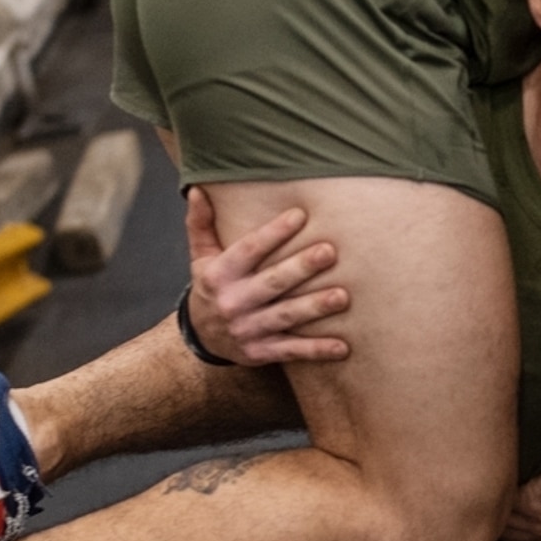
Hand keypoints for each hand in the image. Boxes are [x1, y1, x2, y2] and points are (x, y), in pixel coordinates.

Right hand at [183, 190, 349, 364]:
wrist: (200, 338)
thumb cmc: (211, 286)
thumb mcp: (201, 256)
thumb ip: (201, 223)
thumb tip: (198, 188)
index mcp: (219, 274)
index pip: (249, 250)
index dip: (273, 233)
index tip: (300, 215)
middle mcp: (233, 302)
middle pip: (271, 282)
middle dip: (301, 268)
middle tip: (330, 252)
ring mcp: (247, 329)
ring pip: (285, 316)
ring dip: (314, 307)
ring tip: (342, 296)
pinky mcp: (260, 352)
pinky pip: (291, 351)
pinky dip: (316, 350)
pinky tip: (342, 347)